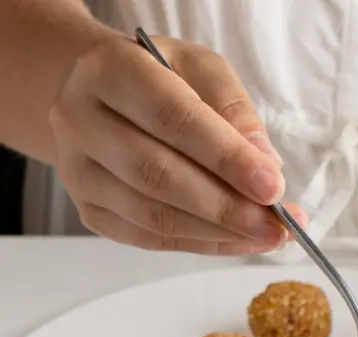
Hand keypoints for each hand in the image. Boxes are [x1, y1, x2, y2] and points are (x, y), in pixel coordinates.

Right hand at [49, 32, 305, 254]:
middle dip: (228, 207)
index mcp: (109, 71)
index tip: (273, 186)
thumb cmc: (161, 79)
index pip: (172, 119)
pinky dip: (204, 244)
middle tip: (278, 225)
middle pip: (159, 175)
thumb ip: (233, 109)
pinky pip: (152, 239)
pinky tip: (241, 242)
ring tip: (270, 237)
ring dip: (220, 234)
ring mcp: (79, 171)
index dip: (226, 158)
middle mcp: (80, 121)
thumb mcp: (201, 70)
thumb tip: (265, 163)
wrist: (103, 97)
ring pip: (154, 216)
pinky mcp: (91, 210)